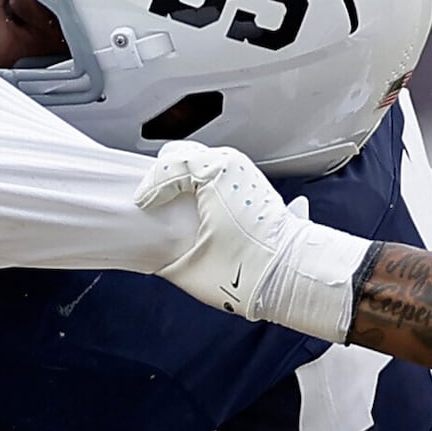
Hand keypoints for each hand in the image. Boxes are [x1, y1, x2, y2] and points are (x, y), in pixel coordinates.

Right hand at [135, 141, 370, 340]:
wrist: (290, 276)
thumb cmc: (249, 271)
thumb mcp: (189, 265)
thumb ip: (163, 252)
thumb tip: (152, 248)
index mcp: (214, 175)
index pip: (167, 165)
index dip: (150, 186)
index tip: (142, 205)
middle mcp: (232, 165)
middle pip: (183, 154)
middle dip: (164, 177)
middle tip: (153, 201)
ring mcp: (245, 171)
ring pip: (202, 159)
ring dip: (184, 177)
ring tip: (173, 202)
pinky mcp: (253, 184)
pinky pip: (219, 171)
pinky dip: (203, 182)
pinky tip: (197, 205)